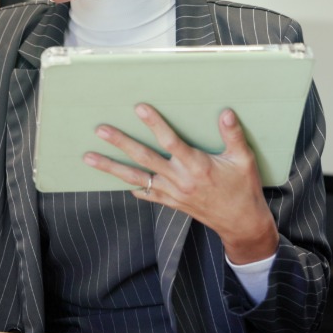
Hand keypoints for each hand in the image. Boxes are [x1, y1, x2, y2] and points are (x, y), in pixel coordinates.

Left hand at [84, 105, 278, 263]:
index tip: (139, 108)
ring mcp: (172, 192)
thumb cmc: (243, 189)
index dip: (154, 124)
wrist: (240, 223)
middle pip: (144, 158)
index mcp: (197, 166)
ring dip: (111, 168)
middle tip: (101, 130)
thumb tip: (226, 112)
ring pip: (136, 178)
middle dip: (120, 143)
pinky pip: (145, 194)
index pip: (170, 141)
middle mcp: (179, 179)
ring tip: (89, 158)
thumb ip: (233, 136)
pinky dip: (131, 186)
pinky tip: (117, 179)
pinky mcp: (170, 202)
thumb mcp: (243, 160)